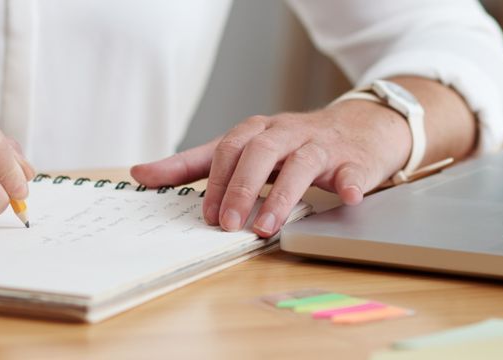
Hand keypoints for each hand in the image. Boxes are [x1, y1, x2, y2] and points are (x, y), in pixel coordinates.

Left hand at [131, 100, 411, 236]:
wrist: (363, 126)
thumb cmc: (295, 143)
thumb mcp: (244, 148)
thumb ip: (195, 163)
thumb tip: (140, 174)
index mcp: (257, 132)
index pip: (227, 149)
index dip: (214, 182)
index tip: (203, 214)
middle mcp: (286, 134)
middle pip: (259, 152)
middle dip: (240, 188)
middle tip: (229, 224)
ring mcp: (322, 146)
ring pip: (300, 164)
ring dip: (282, 196)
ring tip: (267, 227)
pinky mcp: (354, 160)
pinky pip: (351, 172)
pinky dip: (348, 185)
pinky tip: (345, 199)